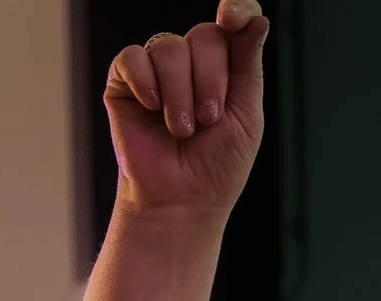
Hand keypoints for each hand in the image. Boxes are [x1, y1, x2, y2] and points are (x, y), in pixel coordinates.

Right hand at [105, 0, 270, 221]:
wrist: (181, 202)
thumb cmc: (217, 166)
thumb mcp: (246, 115)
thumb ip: (249, 65)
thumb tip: (256, 20)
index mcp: (227, 66)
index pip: (235, 19)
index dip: (237, 8)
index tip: (232, 19)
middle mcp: (192, 62)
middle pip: (205, 35)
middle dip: (211, 81)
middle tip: (207, 121)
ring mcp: (157, 70)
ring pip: (169, 48)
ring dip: (180, 93)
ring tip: (181, 129)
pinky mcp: (124, 83)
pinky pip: (132, 58)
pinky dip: (145, 82)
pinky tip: (152, 108)